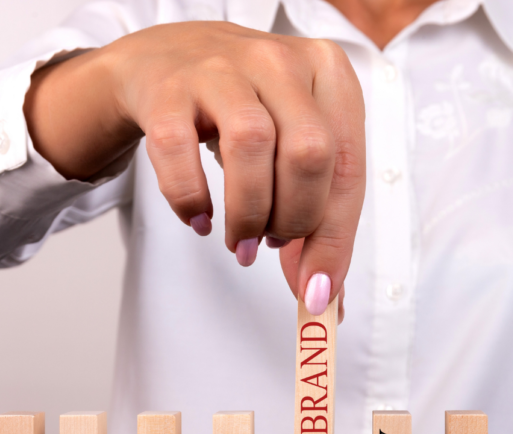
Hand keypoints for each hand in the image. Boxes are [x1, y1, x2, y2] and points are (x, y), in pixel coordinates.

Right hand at [23, 21, 365, 314]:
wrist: (164, 59)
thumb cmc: (243, 107)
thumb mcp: (291, 141)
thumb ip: (317, 213)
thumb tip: (324, 295)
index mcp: (327, 72)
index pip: (348, 165)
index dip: (335, 237)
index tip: (318, 289)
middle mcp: (278, 62)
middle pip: (309, 152)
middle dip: (294, 219)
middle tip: (272, 244)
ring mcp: (220, 68)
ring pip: (251, 144)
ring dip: (248, 213)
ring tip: (239, 241)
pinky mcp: (168, 88)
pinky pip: (180, 151)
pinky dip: (190, 199)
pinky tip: (199, 219)